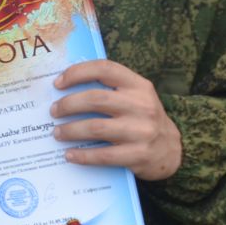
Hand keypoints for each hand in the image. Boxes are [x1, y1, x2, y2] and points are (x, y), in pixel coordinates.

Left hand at [51, 59, 183, 180]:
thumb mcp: (135, 97)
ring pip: (96, 127)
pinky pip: (104, 155)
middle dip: (68, 104)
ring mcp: (142, 131)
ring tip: (57, 133)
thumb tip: (65, 90)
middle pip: (96, 99)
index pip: (104, 69)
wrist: (171, 150)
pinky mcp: (139, 154)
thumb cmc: (142, 119)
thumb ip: (110, 90)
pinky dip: (83, 155)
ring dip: (71, 130)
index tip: (58, 83)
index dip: (77, 73)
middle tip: (54, 111)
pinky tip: (69, 154)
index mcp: (138, 85)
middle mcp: (142, 105)